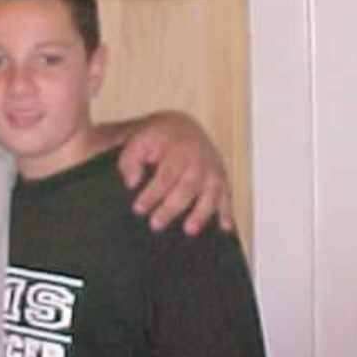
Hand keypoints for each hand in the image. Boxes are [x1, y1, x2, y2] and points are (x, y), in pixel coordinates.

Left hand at [115, 111, 232, 234]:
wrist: (182, 126)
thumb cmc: (156, 139)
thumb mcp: (138, 142)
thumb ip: (130, 161)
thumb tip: (131, 182)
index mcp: (176, 150)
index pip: (164, 176)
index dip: (152, 194)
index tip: (139, 209)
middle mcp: (198, 160)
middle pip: (187, 187)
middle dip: (171, 208)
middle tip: (155, 225)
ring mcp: (212, 169)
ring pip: (210, 193)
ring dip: (201, 213)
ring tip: (189, 230)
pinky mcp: (221, 178)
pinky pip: (227, 196)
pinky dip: (227, 212)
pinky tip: (225, 228)